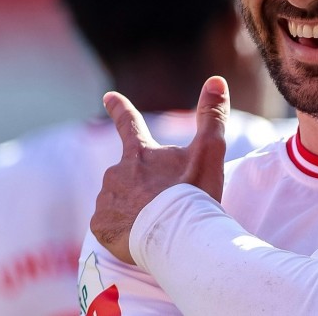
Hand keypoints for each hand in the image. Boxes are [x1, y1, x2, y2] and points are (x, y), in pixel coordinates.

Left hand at [90, 76, 229, 263]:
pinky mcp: (101, 226)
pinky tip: (140, 236)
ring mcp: (106, 200)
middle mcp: (116, 172)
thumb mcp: (209, 153)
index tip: (108, 96)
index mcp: (140, 152)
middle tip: (168, 201)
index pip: (128, 122)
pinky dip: (123, 228)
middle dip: (143, 182)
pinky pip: (109, 225)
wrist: (178, 239)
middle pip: (129, 172)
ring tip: (158, 222)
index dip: (119, 108)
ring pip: (119, 199)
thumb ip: (212, 117)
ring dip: (134, 205)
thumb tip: (216, 80)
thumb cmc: (194, 195)